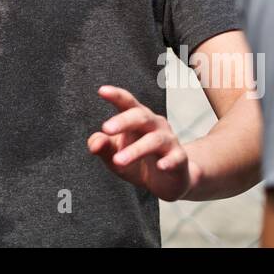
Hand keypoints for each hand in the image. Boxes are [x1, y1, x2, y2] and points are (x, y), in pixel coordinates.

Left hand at [87, 85, 196, 201]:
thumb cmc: (137, 162)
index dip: (116, 95)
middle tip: (106, 128)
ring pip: (154, 140)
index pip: (127, 102)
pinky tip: (161, 166)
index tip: (101, 91)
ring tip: (118, 160)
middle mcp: (154, 125)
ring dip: (136, 150)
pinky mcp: (179, 159)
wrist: (166, 182)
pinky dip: (168, 161)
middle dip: (123, 121)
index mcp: (137, 119)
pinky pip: (175, 158)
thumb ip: (103, 147)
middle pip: (141, 116)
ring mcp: (169, 141)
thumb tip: (94, 142)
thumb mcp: (115, 156)